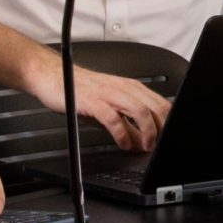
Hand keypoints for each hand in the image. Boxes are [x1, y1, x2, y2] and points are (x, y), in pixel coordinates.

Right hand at [26, 49, 172, 150]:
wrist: (54, 75)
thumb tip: (141, 142)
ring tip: (146, 146)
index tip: (168, 138)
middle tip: (160, 146)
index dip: (168, 123)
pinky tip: (123, 144)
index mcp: (130, 87)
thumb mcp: (109, 108)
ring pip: (139, 110)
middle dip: (162, 129)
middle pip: (155, 107)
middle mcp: (123, 88)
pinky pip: (113, 119)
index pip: (160, 103)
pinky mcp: (93, 101)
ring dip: (147, 131)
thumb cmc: (80, 90)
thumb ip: (127, 125)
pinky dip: (122, 134)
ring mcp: (108, 93)